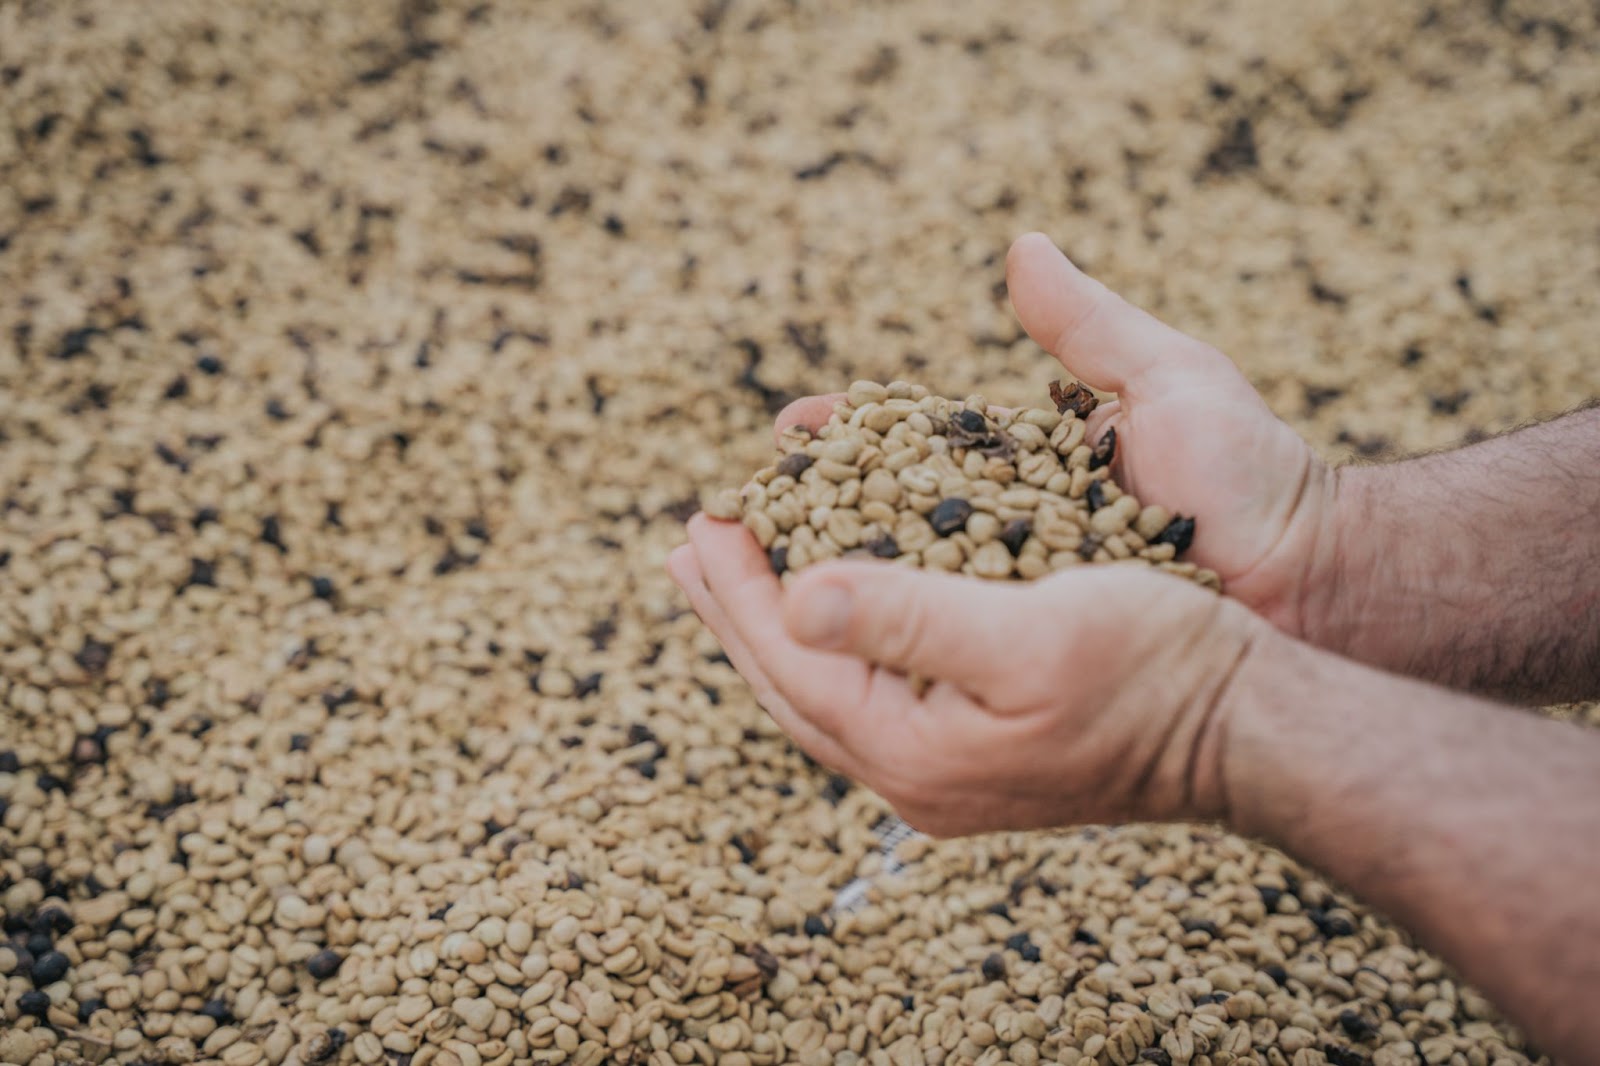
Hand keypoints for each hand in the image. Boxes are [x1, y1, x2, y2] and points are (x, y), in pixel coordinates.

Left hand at [668, 515, 1264, 835]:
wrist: (1246, 727)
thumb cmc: (1154, 667)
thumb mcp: (1029, 632)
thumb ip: (907, 617)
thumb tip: (793, 599)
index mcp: (914, 751)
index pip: (791, 659)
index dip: (740, 585)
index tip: (701, 518)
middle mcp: (915, 775)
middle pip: (792, 683)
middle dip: (737, 609)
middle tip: (690, 544)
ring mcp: (944, 770)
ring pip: (827, 688)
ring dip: (779, 621)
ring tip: (740, 570)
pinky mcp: (975, 749)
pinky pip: (870, 689)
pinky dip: (836, 635)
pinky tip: (834, 604)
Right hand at [753, 235, 1340, 637]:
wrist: (1311, 579)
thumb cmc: (1248, 478)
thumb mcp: (1167, 384)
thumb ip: (1089, 324)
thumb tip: (1023, 244)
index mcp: (1023, 470)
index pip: (910, 447)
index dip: (845, 440)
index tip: (784, 432)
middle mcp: (1010, 536)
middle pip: (884, 523)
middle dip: (806, 517)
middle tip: (727, 518)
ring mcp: (1022, 601)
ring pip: (899, 593)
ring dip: (820, 584)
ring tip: (740, 578)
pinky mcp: (1036, 658)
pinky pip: (945, 652)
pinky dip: (882, 643)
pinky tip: (822, 645)